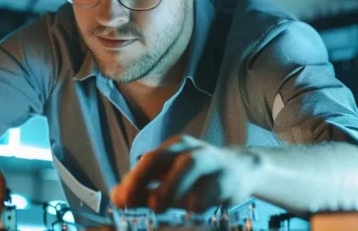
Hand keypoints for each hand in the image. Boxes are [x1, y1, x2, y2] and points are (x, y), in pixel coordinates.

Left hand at [110, 135, 260, 212]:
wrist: (241, 170)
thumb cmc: (198, 176)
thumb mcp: (169, 180)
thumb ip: (143, 189)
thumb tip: (116, 198)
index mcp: (173, 148)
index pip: (147, 160)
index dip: (132, 180)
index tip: (120, 201)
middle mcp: (190, 149)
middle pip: (162, 158)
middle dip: (143, 178)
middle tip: (133, 202)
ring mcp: (210, 161)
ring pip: (189, 165)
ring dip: (170, 186)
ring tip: (157, 207)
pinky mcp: (228, 178)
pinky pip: (211, 188)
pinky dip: (199, 200)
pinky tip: (191, 210)